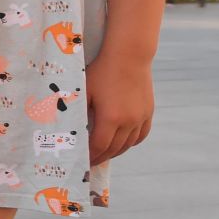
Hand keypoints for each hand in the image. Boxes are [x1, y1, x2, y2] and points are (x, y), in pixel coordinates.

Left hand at [85, 50, 153, 165]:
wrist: (129, 56)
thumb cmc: (101, 71)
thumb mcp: (84, 91)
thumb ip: (79, 112)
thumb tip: (70, 130)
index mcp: (111, 118)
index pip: (99, 146)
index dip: (91, 156)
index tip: (83, 161)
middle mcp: (129, 121)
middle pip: (114, 148)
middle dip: (101, 157)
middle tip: (91, 162)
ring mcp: (141, 117)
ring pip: (129, 144)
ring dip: (116, 151)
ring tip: (105, 154)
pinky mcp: (148, 112)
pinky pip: (141, 134)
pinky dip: (131, 142)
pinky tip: (123, 143)